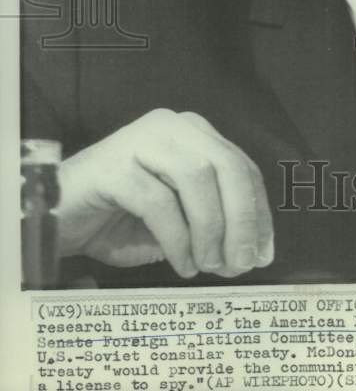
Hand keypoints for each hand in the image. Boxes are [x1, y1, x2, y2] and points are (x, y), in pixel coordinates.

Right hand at [57, 109, 273, 278]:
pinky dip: (177, 239)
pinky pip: (158, 201)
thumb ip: (215, 225)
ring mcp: (142, 140)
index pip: (241, 166)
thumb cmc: (120, 218)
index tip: (262, 253)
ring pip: (196, 178)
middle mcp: (173, 126)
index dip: (258, 211)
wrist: (57, 217)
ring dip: (210, 229)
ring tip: (208, 265)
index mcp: (194, 133)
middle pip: (226, 165)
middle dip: (242, 218)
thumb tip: (252, 252)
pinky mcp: (114, 164)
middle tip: (241, 262)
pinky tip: (182, 264)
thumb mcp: (179, 220)